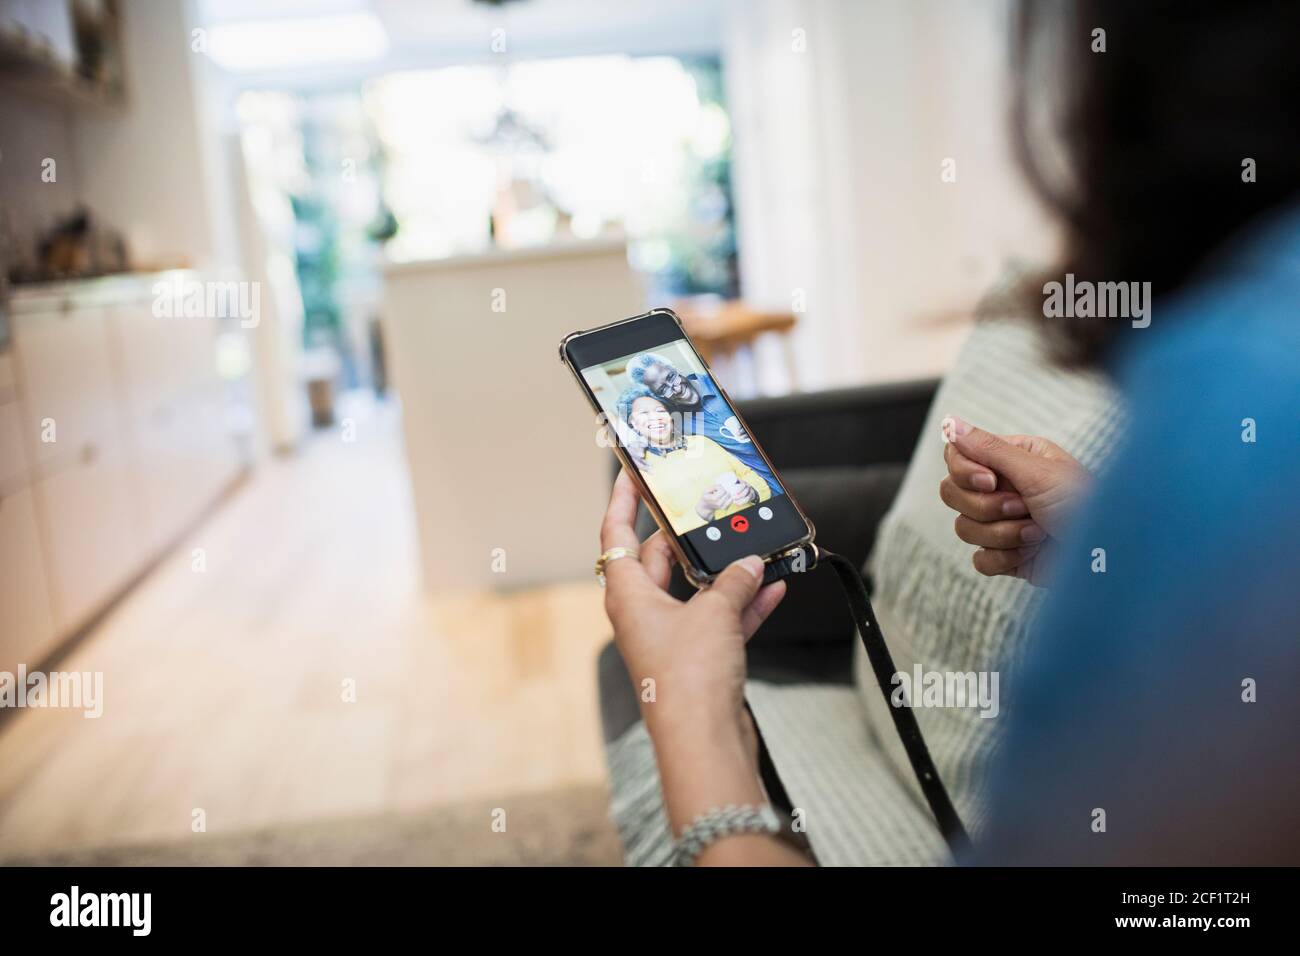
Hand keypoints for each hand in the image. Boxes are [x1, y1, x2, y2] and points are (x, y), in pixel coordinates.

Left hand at [601, 471, 785, 739]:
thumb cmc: (688, 678)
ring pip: (696, 591)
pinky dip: (744, 605)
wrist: (703, 740)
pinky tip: (773, 587)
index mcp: (628, 595)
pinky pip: (721, 621)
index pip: (617, 535)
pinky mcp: (699, 661)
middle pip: (659, 559)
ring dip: (725, 572)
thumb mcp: (714, 613)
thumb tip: (749, 563)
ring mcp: (671, 638)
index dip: (623, 501)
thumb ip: (733, 581)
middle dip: (686, 535)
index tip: (631, 473)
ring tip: (753, 545)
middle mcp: (644, 614)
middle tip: (705, 504)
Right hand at [939, 414, 1090, 584]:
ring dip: (1003, 534)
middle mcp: (1006, 487)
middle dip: (988, 507)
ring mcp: (1004, 523)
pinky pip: (979, 558)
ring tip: (1038, 532)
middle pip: (954, 493)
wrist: (1110, 557)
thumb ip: (990, 449)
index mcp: (1014, 458)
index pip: (958, 457)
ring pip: (964, 527)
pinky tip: (1031, 554)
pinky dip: (1004, 558)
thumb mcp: (1038, 472)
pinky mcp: (1007, 554)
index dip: (966, 472)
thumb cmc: (1087, 507)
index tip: (991, 481)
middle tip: (1024, 507)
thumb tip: (951, 423)